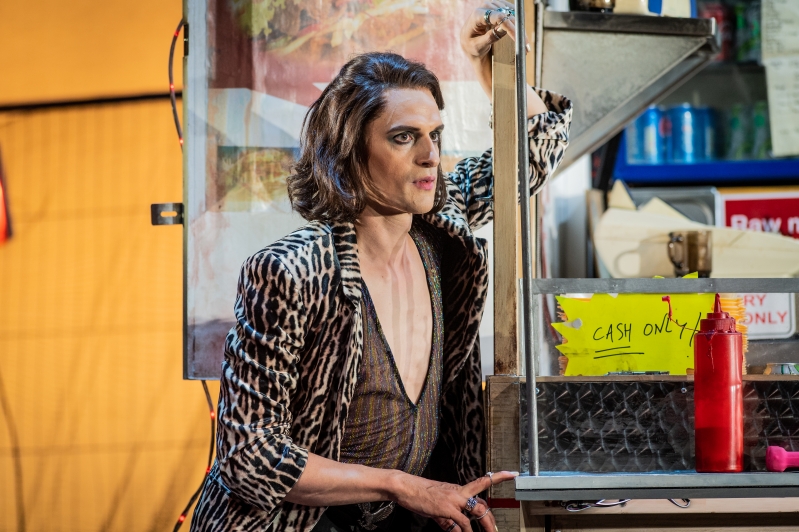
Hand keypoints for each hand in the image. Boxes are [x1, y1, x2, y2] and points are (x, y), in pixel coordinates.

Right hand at [391, 470, 517, 531]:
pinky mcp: (446, 508)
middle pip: (483, 504)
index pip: (483, 481)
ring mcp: (453, 499)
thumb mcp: (438, 504)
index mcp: (458, 488)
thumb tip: (457, 530)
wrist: (406, 487)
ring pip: (478, 511)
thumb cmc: (420, 494)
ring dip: (485, 526)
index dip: (499, 477)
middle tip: (495, 531)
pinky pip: (462, 523)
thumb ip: (449, 518)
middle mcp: (459, 492)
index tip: (513, 474)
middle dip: (491, 520)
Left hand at [460, 1, 527, 60]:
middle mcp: (486, 6)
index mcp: (477, 15)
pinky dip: (518, 24)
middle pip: (508, 15)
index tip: (518, 40)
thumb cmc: (471, 45)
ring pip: (513, 14)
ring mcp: (493, 5)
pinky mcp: (500, 6)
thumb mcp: (478, 46)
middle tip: (525, 46)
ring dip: (520, 29)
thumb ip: (489, 37)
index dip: (510, 28)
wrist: (469, 41)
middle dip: (518, 31)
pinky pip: (514, 13)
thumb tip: (503, 29)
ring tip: (523, 44)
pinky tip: (519, 35)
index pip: (498, 17)